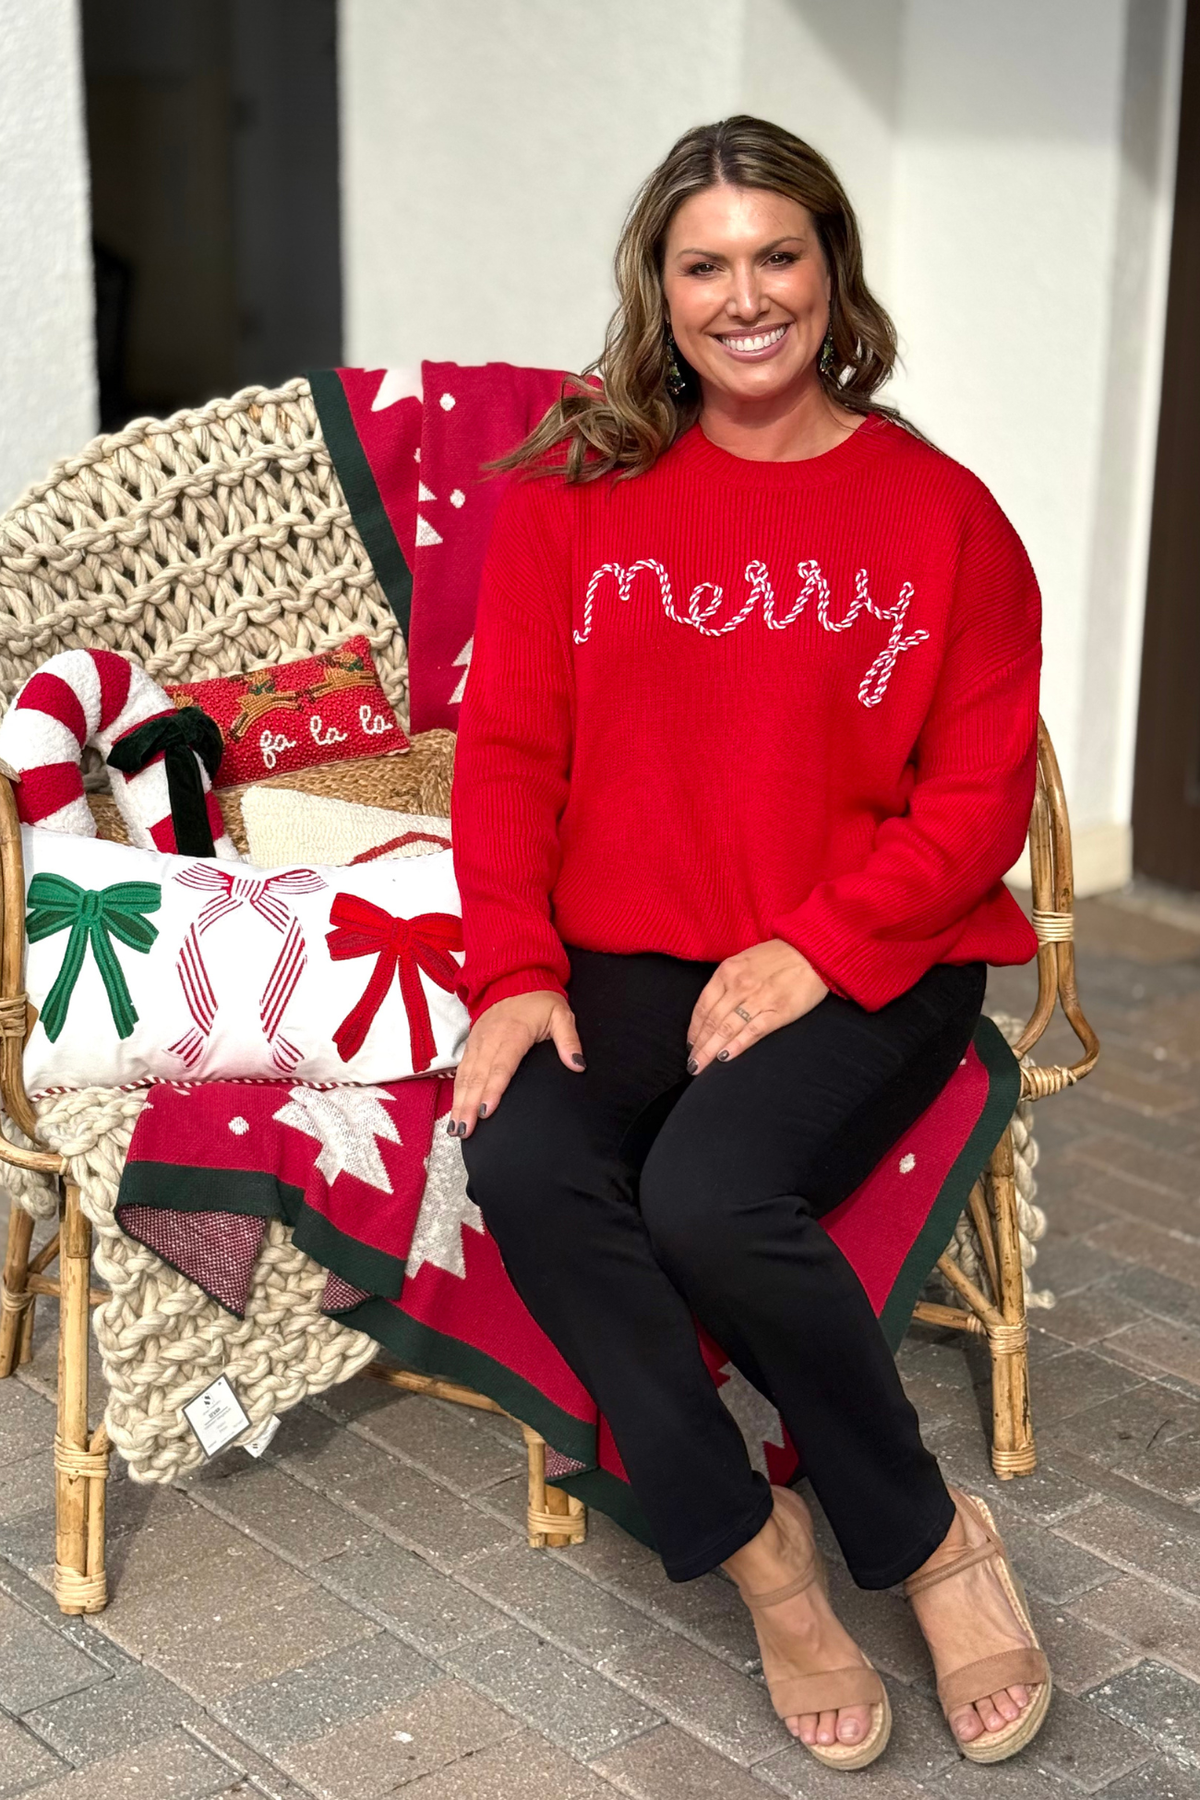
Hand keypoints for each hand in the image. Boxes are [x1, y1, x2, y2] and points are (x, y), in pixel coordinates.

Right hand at [449, 990, 583, 1137]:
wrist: (514, 978)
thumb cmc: (540, 1001)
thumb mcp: (562, 1015)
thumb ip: (569, 1040)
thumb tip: (578, 1065)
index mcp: (513, 1033)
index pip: (501, 1066)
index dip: (492, 1090)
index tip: (485, 1112)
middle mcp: (491, 1039)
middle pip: (478, 1077)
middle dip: (468, 1105)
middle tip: (464, 1131)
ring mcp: (478, 1041)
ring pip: (466, 1076)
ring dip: (459, 1102)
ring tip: (456, 1128)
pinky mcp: (471, 1043)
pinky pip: (462, 1070)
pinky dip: (456, 1091)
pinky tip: (454, 1110)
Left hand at [686, 939, 827, 1073]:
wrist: (812, 950)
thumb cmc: (780, 955)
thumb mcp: (745, 959)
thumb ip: (729, 980)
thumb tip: (715, 1005)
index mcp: (728, 971)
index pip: (703, 1005)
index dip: (694, 1029)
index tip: (691, 1045)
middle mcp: (739, 985)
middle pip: (712, 1021)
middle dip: (699, 1046)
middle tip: (692, 1064)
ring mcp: (758, 999)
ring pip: (727, 1029)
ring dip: (711, 1050)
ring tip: (701, 1067)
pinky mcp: (778, 1011)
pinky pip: (752, 1032)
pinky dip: (736, 1046)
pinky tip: (724, 1058)